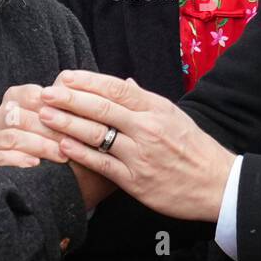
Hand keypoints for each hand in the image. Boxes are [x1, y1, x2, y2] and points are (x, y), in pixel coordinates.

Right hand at [0, 82, 114, 211]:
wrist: (55, 197)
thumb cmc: (77, 162)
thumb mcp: (95, 134)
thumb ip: (107, 108)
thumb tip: (132, 80)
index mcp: (25, 99)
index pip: (39, 92)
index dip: (60, 105)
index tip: (84, 119)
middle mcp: (4, 114)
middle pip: (21, 110)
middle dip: (49, 126)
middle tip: (72, 140)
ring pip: (13, 132)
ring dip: (39, 144)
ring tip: (61, 156)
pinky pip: (0, 155)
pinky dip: (21, 160)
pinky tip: (37, 167)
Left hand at [38, 70, 234, 222]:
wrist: (216, 184)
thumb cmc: (194, 148)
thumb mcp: (174, 116)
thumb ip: (145, 99)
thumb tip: (123, 82)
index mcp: (156, 108)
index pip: (117, 88)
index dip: (88, 81)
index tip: (66, 76)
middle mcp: (147, 128)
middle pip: (102, 108)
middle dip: (69, 99)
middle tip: (46, 92)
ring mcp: (140, 155)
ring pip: (97, 135)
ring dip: (67, 124)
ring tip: (45, 116)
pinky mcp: (135, 181)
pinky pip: (102, 164)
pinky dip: (80, 154)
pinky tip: (62, 146)